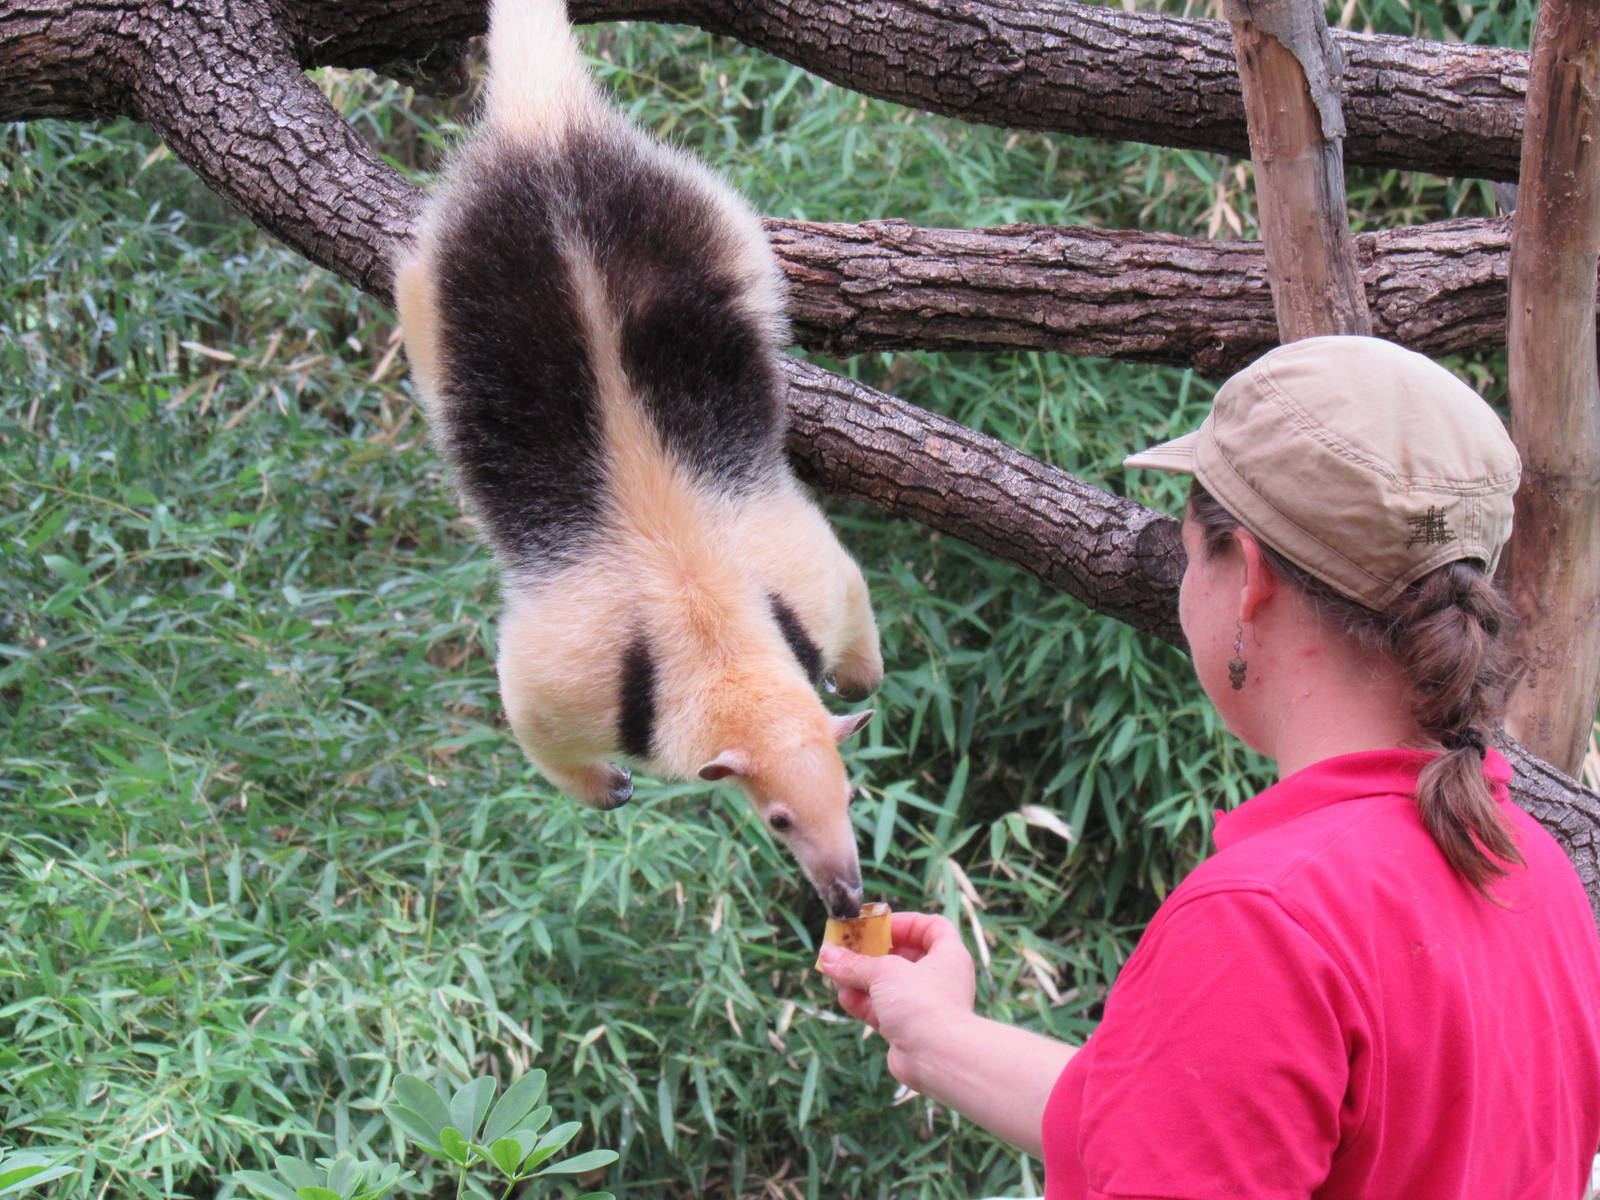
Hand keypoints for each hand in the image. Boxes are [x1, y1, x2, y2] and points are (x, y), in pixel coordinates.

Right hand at [815, 911, 975, 1091]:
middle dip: (873, 953)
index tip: (879, 926)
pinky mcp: (909, 1030)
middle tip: (849, 950)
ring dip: (863, 979)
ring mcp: (924, 1006)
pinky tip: (845, 998)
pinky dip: (864, 1003)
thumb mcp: (884, 972)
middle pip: (904, 956)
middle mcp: (940, 980)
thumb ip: (855, 963)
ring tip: (838, 975)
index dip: (905, 923)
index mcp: (948, 956)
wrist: (938, 1058)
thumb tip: (827, 954)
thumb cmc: (923, 1003)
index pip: (933, 927)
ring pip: (890, 986)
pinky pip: (884, 1011)